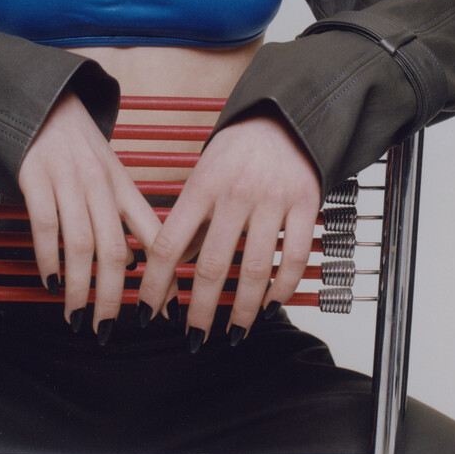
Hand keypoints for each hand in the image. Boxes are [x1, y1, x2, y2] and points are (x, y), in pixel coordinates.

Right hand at [18, 92, 162, 335]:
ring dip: (80, 286)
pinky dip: (50, 258)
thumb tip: (136, 264)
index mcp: (123, 185)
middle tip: (109, 328)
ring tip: (78, 316)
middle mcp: (100, 185)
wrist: (45, 103)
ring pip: (82, 243)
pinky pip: (46, 225)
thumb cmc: (79, 147)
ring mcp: (68, 181)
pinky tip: (51, 282)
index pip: (152, 233)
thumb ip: (124, 215)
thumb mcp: (110, 175)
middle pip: (115, 249)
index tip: (167, 311)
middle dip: (113, 295)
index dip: (163, 274)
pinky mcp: (35, 178)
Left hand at [136, 114, 321, 346]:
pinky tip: (273, 303)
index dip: (155, 283)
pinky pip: (293, 257)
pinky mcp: (305, 204)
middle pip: (212, 266)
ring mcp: (271, 200)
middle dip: (201, 309)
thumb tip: (174, 266)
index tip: (149, 311)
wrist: (285, 117)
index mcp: (201, 186)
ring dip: (243, 309)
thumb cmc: (238, 149)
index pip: (169, 243)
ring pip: (255, 268)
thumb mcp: (204, 175)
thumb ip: (192, 219)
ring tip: (234, 330)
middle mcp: (234, 194)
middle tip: (195, 336)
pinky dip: (283, 287)